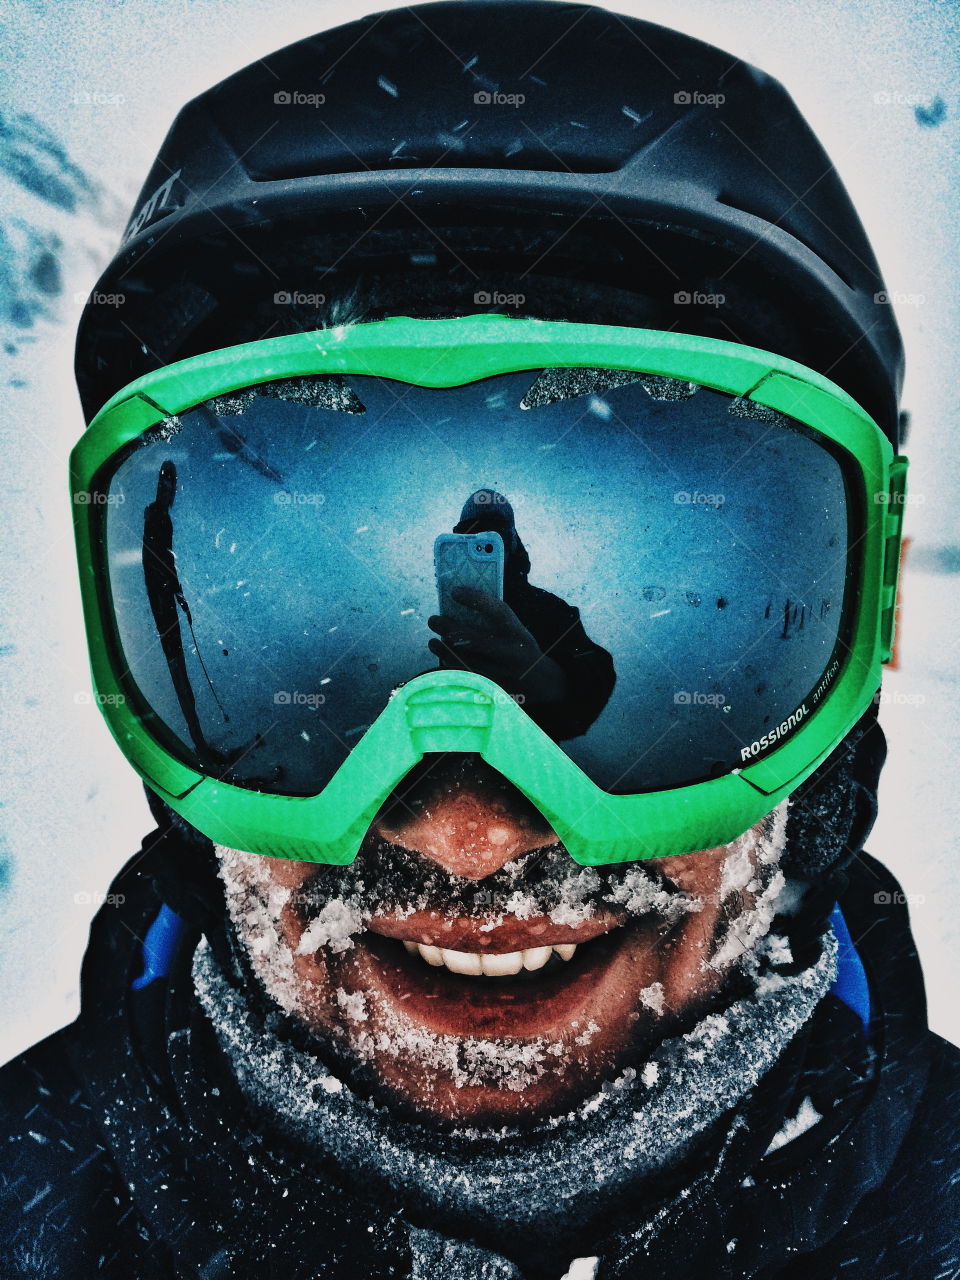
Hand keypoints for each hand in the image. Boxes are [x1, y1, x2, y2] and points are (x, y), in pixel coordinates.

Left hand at [428, 587, 567, 704]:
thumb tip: (458, 609)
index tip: (454, 591)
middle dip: (449, 628)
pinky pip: (465, 677)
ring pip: (464, 660)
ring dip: (444, 650)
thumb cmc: (520, 650)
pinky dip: (451, 667)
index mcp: (519, 634)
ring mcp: (502, 674)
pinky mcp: (493, 689)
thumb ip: (495, 623)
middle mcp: (511, 653)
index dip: (475, 599)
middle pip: (474, 639)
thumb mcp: (517, 633)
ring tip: (433, 642)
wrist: (542, 685)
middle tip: (433, 619)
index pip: (497, 611)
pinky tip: (443, 659)